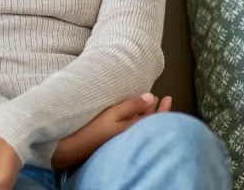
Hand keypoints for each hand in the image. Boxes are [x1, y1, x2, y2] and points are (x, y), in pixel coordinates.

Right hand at [51, 92, 172, 168]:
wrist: (76, 146)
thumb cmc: (95, 129)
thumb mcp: (113, 113)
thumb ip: (132, 105)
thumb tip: (151, 97)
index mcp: (136, 130)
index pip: (157, 120)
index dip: (164, 109)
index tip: (168, 97)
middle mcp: (133, 134)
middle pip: (150, 122)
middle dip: (156, 109)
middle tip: (161, 97)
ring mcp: (124, 136)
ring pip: (141, 123)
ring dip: (146, 112)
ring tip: (149, 101)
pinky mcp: (116, 136)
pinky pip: (133, 125)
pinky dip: (137, 116)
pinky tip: (134, 110)